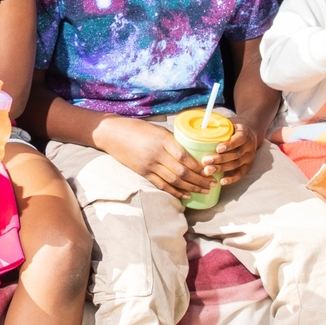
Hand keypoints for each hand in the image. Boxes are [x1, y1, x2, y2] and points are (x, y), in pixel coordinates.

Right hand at [96, 116, 215, 199]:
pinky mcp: (143, 173)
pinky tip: (186, 196)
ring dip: (191, 188)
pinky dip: (175, 192)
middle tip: (213, 184)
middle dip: (200, 180)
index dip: (199, 167)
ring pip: (174, 180)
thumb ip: (173, 141)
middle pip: (182, 171)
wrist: (113, 134)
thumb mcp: (158, 130)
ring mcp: (149, 165)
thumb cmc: (137, 128)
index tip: (211, 170)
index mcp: (163, 140)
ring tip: (204, 191)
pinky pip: (162, 185)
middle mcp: (157, 154)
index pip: (185, 157)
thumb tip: (191, 152)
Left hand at [206, 117, 259, 182]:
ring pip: (236, 164)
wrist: (250, 131)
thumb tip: (199, 125)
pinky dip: (232, 178)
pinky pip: (241, 173)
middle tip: (205, 161)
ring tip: (208, 171)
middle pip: (236, 154)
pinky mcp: (248, 165)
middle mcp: (249, 145)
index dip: (229, 145)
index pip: (239, 139)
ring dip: (222, 168)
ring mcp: (249, 156)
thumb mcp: (229, 122)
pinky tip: (222, 181)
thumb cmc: (234, 127)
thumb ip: (218, 125)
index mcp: (245, 132)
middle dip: (220, 159)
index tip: (217, 149)